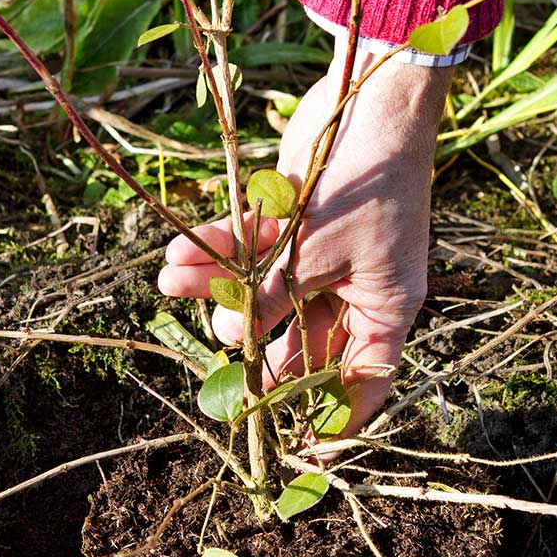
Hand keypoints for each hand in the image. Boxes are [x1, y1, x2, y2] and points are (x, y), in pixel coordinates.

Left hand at [159, 45, 451, 436]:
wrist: (373, 97)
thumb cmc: (369, 181)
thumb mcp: (320, 252)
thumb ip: (274, 299)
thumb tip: (231, 343)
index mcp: (385, 308)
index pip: (364, 382)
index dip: (336, 423)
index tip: (303, 459)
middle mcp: (354, 291)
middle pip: (300, 345)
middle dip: (251, 355)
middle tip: (212, 383)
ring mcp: (322, 260)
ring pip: (265, 296)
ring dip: (217, 291)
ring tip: (171, 283)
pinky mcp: (294, 226)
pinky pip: (252, 252)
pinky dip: (217, 251)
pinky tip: (176, 258)